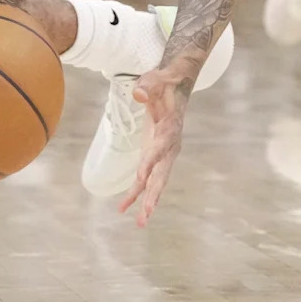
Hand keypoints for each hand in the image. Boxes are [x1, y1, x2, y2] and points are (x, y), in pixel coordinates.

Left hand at [118, 67, 190, 226]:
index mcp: (172, 127)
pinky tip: (124, 207)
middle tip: (146, 215)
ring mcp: (164, 152)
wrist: (177, 85)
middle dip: (154, 195)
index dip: (151, 161)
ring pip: (156, 181)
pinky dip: (136, 192)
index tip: (141, 176)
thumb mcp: (156, 78)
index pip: (161, 147)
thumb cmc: (164, 82)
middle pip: (163, 173)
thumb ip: (148, 85)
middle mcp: (170, 145)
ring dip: (147, 202)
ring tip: (140, 223)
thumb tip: (137, 93)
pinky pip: (147, 178)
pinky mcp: (156, 155)